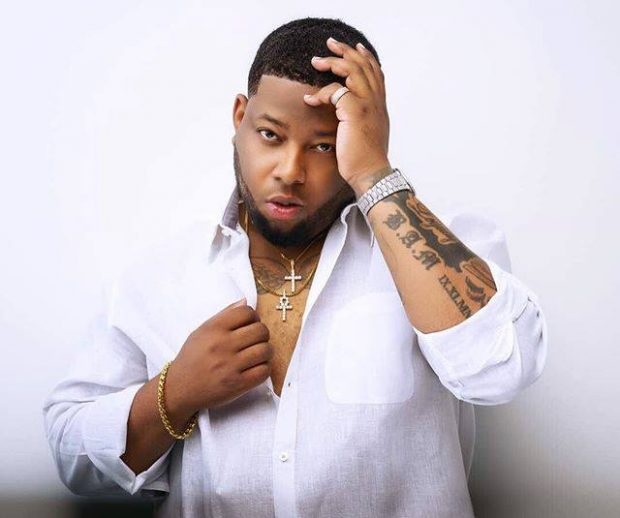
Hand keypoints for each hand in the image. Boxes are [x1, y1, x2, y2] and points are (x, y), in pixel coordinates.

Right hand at [166, 298, 272, 412]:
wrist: (179, 388)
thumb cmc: (192, 358)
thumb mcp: (202, 331)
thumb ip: (225, 314)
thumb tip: (245, 301)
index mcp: (214, 329)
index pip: (247, 312)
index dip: (253, 316)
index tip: (249, 324)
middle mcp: (222, 345)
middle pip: (260, 330)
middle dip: (262, 334)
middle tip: (255, 340)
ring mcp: (230, 366)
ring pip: (265, 350)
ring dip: (265, 351)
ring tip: (257, 354)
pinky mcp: (237, 385)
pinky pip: (264, 371)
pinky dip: (263, 368)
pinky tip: (255, 368)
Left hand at [304, 36, 391, 192]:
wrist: (370, 174)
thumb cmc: (364, 161)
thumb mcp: (366, 135)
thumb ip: (360, 120)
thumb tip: (349, 118)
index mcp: (379, 106)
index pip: (376, 73)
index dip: (366, 58)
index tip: (356, 48)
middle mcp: (376, 102)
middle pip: (364, 65)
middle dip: (346, 51)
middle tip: (330, 44)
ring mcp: (367, 105)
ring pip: (352, 70)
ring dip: (332, 62)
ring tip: (316, 62)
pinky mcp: (354, 112)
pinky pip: (335, 91)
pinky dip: (320, 93)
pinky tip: (309, 99)